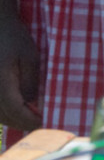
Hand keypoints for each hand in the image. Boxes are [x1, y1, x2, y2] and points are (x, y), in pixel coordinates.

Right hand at [0, 14, 41, 132]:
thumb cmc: (13, 38)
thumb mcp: (30, 58)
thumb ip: (31, 83)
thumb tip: (33, 105)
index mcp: (1, 82)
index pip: (15, 110)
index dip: (30, 120)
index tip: (44, 122)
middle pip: (3, 116)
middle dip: (22, 122)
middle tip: (39, 121)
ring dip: (11, 118)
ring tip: (29, 115)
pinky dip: (3, 111)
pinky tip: (15, 107)